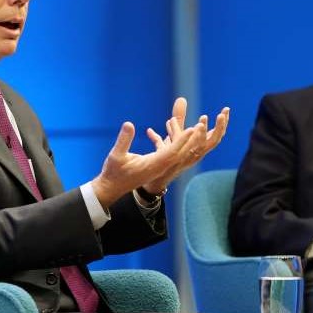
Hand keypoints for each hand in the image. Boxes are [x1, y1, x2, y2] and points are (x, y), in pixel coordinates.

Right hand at [90, 98, 228, 207]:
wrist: (112, 188)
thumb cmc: (113, 173)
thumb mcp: (115, 156)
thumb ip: (123, 140)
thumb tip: (129, 124)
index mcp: (152, 166)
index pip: (172, 152)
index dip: (182, 140)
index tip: (192, 129)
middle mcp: (159, 168)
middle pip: (180, 154)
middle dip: (191, 140)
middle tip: (201, 125)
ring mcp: (160, 168)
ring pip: (178, 154)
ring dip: (188, 141)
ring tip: (196, 127)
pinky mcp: (158, 167)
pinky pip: (173, 155)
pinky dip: (179, 144)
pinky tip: (181, 133)